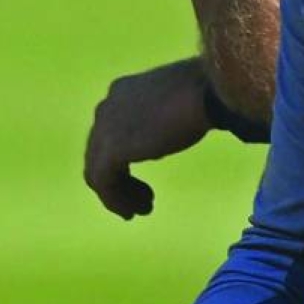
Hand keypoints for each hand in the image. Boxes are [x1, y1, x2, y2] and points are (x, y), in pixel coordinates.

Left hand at [84, 57, 209, 218]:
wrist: (205, 92)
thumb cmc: (204, 93)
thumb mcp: (176, 104)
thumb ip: (162, 118)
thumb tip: (167, 138)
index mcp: (122, 91)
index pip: (110, 130)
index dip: (122, 158)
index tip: (142, 176)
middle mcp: (107, 106)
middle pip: (99, 151)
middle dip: (119, 178)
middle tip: (142, 199)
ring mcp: (105, 127)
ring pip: (97, 170)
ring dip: (118, 194)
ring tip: (140, 210)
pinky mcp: (113, 148)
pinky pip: (103, 182)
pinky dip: (114, 200)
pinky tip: (131, 211)